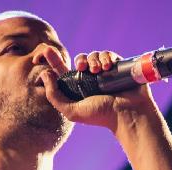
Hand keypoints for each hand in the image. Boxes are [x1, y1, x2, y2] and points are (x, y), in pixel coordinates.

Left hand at [39, 50, 157, 132]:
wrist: (127, 113)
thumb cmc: (101, 116)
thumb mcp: (72, 111)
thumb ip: (54, 97)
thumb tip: (45, 74)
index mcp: (79, 90)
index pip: (64, 72)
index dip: (54, 61)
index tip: (46, 51)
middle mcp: (92, 81)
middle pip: (80, 60)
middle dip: (80, 60)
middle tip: (82, 68)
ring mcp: (105, 74)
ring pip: (94, 56)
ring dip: (94, 59)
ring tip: (99, 71)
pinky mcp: (118, 68)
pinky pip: (108, 54)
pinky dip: (106, 57)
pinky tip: (108, 67)